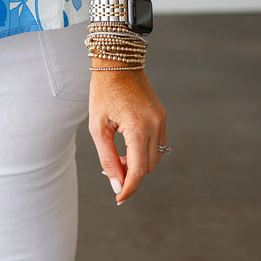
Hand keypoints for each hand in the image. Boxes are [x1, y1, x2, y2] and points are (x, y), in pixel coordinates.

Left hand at [88, 68, 166, 204]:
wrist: (117, 61)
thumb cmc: (103, 91)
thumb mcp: (98, 126)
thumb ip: (108, 159)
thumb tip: (117, 185)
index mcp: (137, 128)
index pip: (138, 170)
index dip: (129, 188)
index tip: (118, 199)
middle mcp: (154, 125)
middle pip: (148, 167)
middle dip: (132, 174)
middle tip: (113, 168)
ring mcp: (161, 120)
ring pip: (156, 158)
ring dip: (140, 164)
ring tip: (120, 156)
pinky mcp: (162, 115)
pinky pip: (159, 143)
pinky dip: (145, 151)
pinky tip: (129, 145)